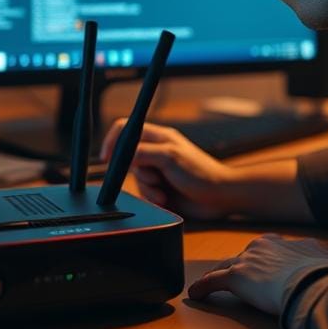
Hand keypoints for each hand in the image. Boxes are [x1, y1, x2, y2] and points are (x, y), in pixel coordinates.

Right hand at [99, 120, 236, 219]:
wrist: (219, 197)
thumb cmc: (203, 173)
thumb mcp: (170, 158)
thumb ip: (144, 152)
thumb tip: (124, 153)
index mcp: (159, 137)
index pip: (127, 130)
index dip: (114, 141)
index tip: (107, 158)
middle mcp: (156, 151)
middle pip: (128, 159)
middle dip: (139, 173)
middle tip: (154, 178)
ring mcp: (158, 170)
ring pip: (136, 179)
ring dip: (147, 189)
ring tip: (164, 191)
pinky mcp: (160, 188)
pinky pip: (144, 193)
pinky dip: (152, 198)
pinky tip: (166, 199)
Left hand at [187, 234, 327, 314]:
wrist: (312, 281)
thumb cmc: (326, 275)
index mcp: (288, 243)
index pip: (270, 250)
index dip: (264, 260)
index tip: (265, 267)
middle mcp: (266, 245)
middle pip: (248, 255)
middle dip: (242, 264)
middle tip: (238, 273)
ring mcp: (250, 259)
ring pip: (228, 265)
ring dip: (219, 273)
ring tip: (210, 282)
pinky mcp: (237, 277)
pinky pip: (214, 281)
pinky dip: (204, 288)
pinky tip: (196, 294)